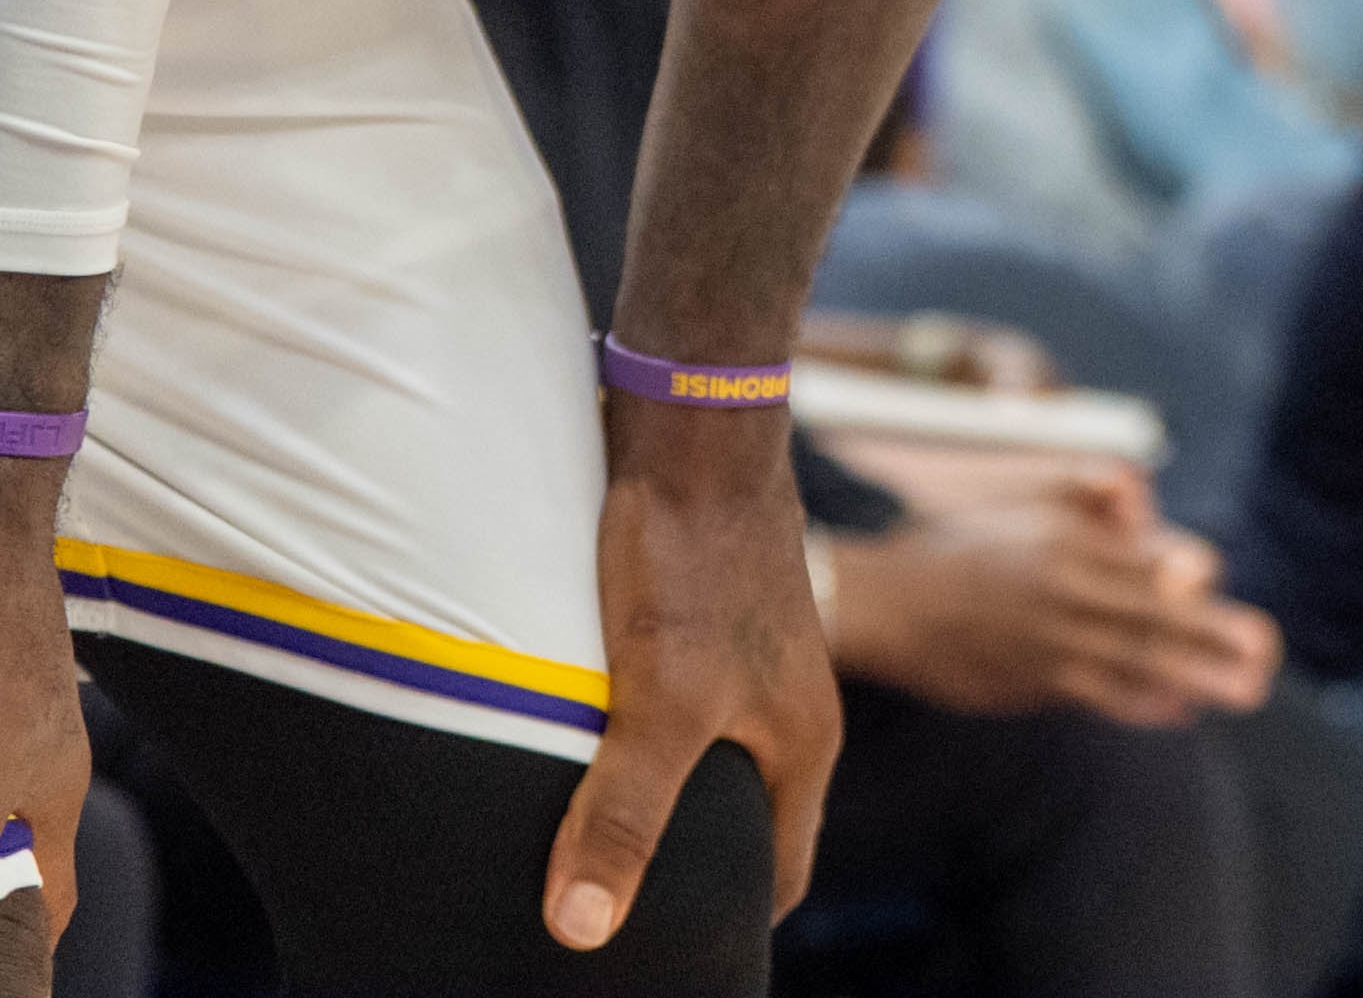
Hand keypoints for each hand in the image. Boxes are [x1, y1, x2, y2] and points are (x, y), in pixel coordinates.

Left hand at [551, 402, 841, 946]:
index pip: (781, 873)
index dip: (730, 919)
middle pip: (737, 816)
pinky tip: (559, 734)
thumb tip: (582, 932)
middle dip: (678, 861)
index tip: (665, 952)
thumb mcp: (659, 700)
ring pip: (698, 754)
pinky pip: (666, 700)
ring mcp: (744, 656)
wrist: (693, 418)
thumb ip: (624, 815)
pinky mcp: (699, 613)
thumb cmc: (695, 554)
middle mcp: (783, 705)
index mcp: (802, 742)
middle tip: (600, 899)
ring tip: (569, 824)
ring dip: (644, 789)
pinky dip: (623, 730)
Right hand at [830, 476, 1276, 730]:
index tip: (1217, 580)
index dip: (1184, 575)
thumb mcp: (1018, 505)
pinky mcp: (1031, 684)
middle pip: (1153, 617)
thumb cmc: (954, 545)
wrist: (884, 604)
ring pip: (1136, 662)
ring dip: (1196, 677)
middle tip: (1266, 651)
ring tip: (1246, 690)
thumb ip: (1081, 497)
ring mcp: (1048, 644)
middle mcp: (1063, 594)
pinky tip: (1178, 710)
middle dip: (1214, 635)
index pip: (1141, 561)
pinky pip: (1099, 695)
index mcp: (1062, 544)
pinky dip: (1142, 704)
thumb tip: (1137, 494)